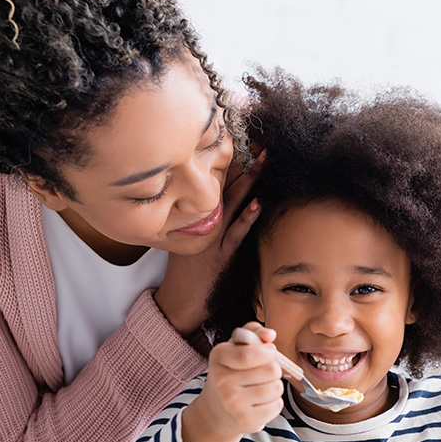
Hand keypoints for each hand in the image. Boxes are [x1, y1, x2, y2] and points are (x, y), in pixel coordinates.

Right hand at [154, 154, 264, 335]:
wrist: (177, 304)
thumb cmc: (186, 274)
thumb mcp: (187, 239)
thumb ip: (199, 219)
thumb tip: (216, 199)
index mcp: (189, 215)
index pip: (208, 180)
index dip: (226, 159)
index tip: (241, 138)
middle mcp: (198, 222)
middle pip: (220, 184)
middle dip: (239, 161)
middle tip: (256, 138)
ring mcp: (210, 238)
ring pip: (229, 203)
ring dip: (248, 181)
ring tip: (263, 159)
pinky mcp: (220, 257)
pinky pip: (235, 234)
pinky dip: (246, 218)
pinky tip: (258, 203)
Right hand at [180, 322, 284, 441]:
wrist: (216, 411)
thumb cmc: (231, 372)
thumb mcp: (235, 348)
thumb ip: (253, 333)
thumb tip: (270, 334)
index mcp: (219, 357)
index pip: (248, 354)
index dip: (267, 352)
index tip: (271, 352)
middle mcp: (222, 382)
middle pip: (270, 370)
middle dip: (274, 368)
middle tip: (264, 372)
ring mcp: (233, 404)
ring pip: (276, 388)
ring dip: (275, 385)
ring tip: (261, 386)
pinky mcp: (245, 421)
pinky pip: (277, 405)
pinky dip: (274, 402)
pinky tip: (261, 402)